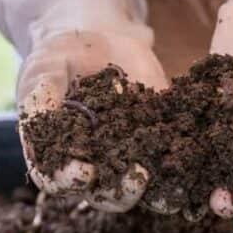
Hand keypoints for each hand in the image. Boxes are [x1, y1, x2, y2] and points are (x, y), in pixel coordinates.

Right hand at [17, 26, 168, 211]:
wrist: (97, 39)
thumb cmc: (59, 56)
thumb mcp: (43, 69)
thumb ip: (40, 97)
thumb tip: (38, 123)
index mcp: (57, 156)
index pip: (57, 180)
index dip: (68, 180)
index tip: (83, 171)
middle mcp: (92, 166)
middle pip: (103, 194)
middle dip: (120, 190)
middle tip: (136, 177)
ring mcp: (125, 158)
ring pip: (139, 188)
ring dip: (155, 192)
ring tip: (171, 186)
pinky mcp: (156, 143)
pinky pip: (169, 164)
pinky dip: (182, 170)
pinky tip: (193, 164)